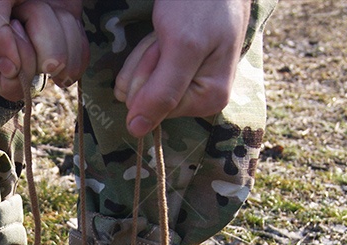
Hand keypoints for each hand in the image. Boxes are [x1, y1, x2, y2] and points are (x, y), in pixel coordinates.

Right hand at [0, 0, 88, 100]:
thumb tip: (10, 72)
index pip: (6, 80)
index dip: (18, 60)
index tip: (16, 26)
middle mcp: (12, 47)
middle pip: (37, 71)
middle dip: (42, 35)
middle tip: (30, 4)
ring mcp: (41, 42)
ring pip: (61, 66)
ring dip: (62, 31)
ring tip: (47, 3)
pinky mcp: (65, 36)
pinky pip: (78, 60)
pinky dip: (78, 41)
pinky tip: (66, 18)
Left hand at [114, 0, 249, 135]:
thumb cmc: (202, 4)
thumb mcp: (182, 47)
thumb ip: (162, 92)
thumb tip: (136, 130)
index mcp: (209, 100)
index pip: (154, 107)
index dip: (150, 74)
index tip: (167, 45)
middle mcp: (199, 99)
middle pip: (144, 99)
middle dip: (146, 64)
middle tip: (167, 35)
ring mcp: (185, 85)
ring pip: (138, 85)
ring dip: (143, 54)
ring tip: (167, 31)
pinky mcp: (174, 71)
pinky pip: (141, 72)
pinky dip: (144, 50)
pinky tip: (162, 34)